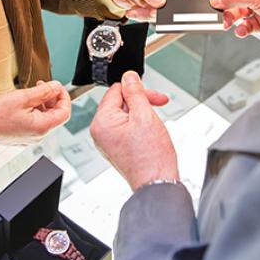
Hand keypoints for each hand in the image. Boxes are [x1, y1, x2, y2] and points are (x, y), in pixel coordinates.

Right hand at [0, 81, 70, 145]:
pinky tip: (24, 103)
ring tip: (30, 93)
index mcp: (42, 127)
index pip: (65, 112)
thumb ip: (44, 91)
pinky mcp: (22, 137)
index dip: (64, 97)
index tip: (57, 86)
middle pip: (55, 115)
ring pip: (44, 118)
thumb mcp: (23, 97)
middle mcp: (38, 136)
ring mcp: (30, 138)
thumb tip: (57, 87)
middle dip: (51, 98)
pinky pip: (35, 123)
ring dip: (42, 104)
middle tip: (42, 85)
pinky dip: (34, 111)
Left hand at [90, 71, 178, 191]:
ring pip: (125, 114)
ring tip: (154, 124)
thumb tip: (129, 77)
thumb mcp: (145, 115)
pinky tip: (150, 132)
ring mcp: (107, 141)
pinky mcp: (116, 147)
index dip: (137, 90)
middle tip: (159, 104)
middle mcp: (100, 131)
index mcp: (102, 122)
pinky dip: (139, 125)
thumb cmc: (150, 156)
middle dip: (141, 101)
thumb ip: (135, 92)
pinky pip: (126, 127)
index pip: (116, 90)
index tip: (152, 95)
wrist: (157, 183)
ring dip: (142, 112)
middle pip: (120, 102)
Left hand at [101, 0, 182, 20]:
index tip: (157, 9)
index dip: (168, 3)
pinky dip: (142, 16)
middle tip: (144, 11)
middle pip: (171, 5)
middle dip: (157, 11)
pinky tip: (133, 11)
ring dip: (147, 15)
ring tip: (134, 10)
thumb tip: (160, 0)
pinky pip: (151, 16)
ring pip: (161, 13)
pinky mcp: (150, 4)